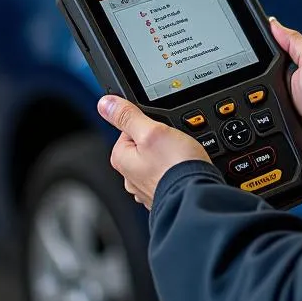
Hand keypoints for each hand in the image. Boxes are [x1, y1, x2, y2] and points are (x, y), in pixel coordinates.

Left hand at [98, 95, 211, 209]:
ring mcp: (147, 187)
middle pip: (145, 144)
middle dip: (162, 140)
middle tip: (175, 142)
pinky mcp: (164, 193)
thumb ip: (128, 116)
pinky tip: (185, 169)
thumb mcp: (152, 131)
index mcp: (121, 158)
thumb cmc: (175, 167)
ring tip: (183, 156)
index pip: (130, 128)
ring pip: (159, 159)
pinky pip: (169, 173)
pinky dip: (177, 170)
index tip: (161, 127)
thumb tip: (105, 104)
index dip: (150, 123)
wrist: (197, 196)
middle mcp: (130, 176)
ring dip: (171, 155)